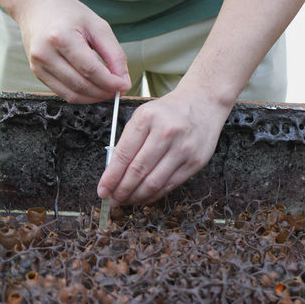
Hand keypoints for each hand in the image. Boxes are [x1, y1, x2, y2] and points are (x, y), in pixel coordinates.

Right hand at [16, 0, 130, 103]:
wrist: (36, 6)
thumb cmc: (66, 12)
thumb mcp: (96, 25)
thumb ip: (113, 53)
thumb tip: (123, 80)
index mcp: (60, 37)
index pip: (90, 69)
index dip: (110, 82)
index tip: (123, 85)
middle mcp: (45, 53)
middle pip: (80, 84)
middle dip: (103, 92)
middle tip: (117, 90)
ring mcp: (38, 65)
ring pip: (71, 94)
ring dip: (92, 97)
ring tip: (106, 90)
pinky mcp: (36, 72)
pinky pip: (61, 93)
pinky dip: (79, 95)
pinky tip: (90, 89)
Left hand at [97, 88, 229, 204]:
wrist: (202, 102)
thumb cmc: (167, 111)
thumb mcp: (143, 115)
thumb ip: (128, 141)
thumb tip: (113, 172)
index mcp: (146, 118)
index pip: (123, 154)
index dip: (111, 176)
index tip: (102, 190)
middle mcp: (165, 133)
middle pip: (138, 171)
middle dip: (121, 190)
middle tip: (112, 201)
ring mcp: (182, 148)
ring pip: (154, 182)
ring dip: (136, 196)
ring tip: (126, 201)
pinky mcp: (195, 162)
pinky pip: (170, 185)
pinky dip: (154, 195)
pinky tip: (144, 197)